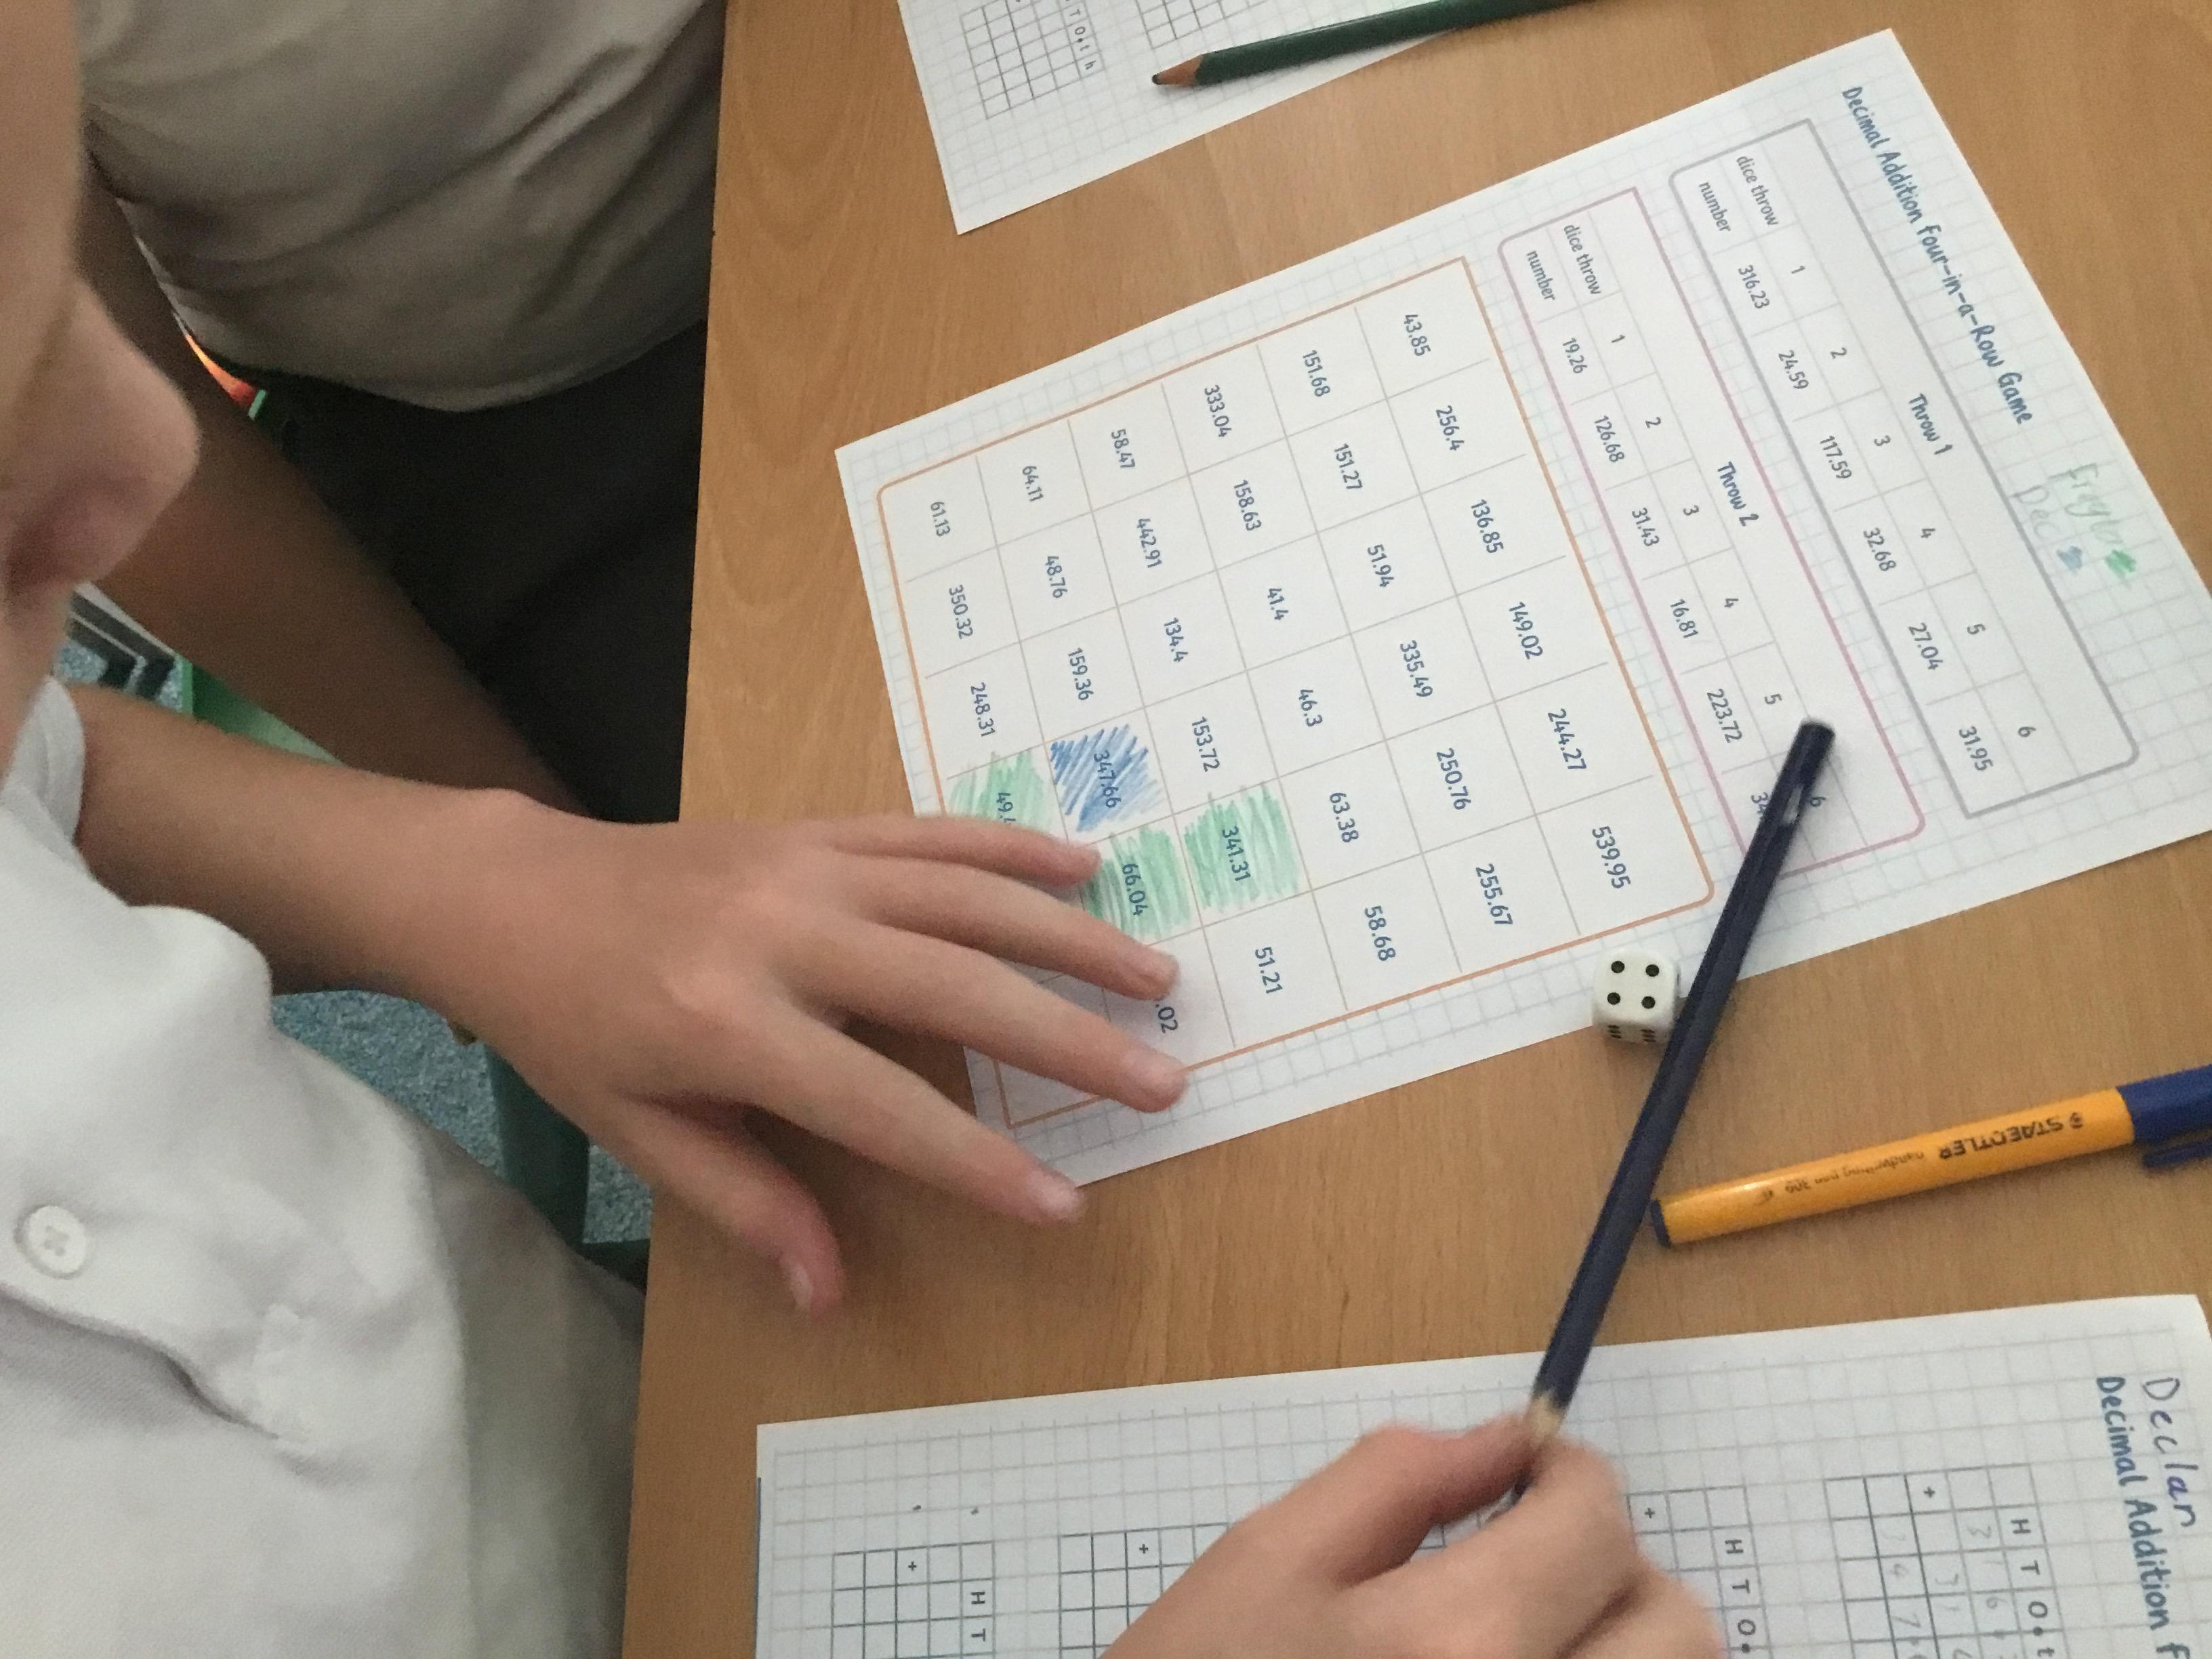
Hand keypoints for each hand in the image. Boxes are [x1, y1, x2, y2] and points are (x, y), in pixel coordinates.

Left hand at [429, 805, 1185, 1309]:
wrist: (511, 893)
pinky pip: (929, 831)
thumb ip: (746, 1202)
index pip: (881, 1109)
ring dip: (1070, 937)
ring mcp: (805, 868)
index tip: (1066, 1203)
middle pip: (955, 989)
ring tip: (1155, 979)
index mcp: (728, 1029)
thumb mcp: (639, 1132)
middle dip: (1068, 1041)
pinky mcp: (812, 827)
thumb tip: (829, 1295)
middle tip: (1162, 1080)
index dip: (977, 1163)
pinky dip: (1011, 846)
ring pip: (964, 897)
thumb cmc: (571, 1028)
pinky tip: (1084, 866)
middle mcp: (781, 937)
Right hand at [1107, 1419, 1719, 1658]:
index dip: (1572, 1478)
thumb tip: (1503, 1438)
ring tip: (1524, 1638)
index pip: (1596, 1524)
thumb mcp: (1263, 1566)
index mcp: (1453, 1642)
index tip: (1533, 1476)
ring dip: (1616, 1648)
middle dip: (1614, 1571)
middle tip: (1530, 1565)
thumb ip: (1392, 1481)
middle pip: (1677, 1629)